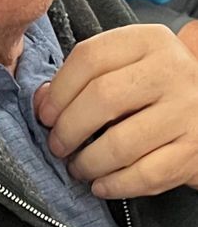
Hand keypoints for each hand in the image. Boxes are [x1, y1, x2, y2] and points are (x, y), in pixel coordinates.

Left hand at [33, 24, 197, 198]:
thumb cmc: (157, 86)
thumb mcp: (127, 64)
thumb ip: (85, 76)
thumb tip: (43, 101)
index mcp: (149, 40)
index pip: (89, 58)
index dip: (58, 91)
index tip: (46, 113)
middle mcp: (172, 71)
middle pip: (102, 98)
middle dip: (68, 129)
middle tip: (58, 145)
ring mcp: (187, 111)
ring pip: (120, 144)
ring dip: (88, 163)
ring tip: (78, 167)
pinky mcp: (194, 150)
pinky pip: (144, 175)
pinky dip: (114, 185)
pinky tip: (101, 184)